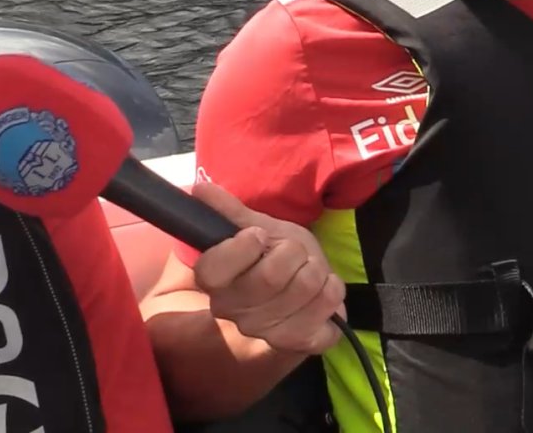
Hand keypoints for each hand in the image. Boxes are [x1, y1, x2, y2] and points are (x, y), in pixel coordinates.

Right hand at [189, 181, 346, 355]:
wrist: (304, 283)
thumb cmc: (275, 253)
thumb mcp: (255, 224)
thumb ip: (227, 210)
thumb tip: (198, 189)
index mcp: (216, 283)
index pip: (214, 269)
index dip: (242, 247)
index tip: (259, 236)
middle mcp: (235, 313)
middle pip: (269, 277)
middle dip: (294, 252)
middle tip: (295, 252)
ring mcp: (266, 332)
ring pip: (305, 290)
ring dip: (318, 269)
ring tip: (311, 270)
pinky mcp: (298, 343)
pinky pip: (325, 314)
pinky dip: (333, 293)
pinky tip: (324, 291)